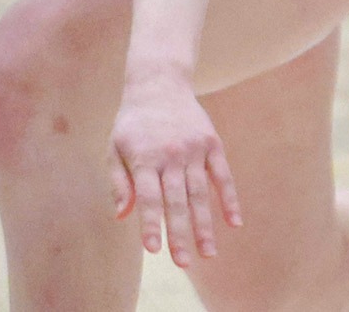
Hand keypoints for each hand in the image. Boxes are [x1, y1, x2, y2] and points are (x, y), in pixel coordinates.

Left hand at [110, 74, 242, 266]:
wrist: (158, 83)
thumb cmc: (133, 124)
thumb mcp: (115, 147)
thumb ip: (119, 182)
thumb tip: (121, 216)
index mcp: (143, 157)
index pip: (148, 197)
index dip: (150, 224)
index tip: (153, 250)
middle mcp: (170, 154)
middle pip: (176, 200)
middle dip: (180, 233)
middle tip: (182, 263)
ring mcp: (193, 149)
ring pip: (201, 194)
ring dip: (205, 225)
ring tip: (207, 254)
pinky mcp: (212, 144)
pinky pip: (223, 176)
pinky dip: (229, 200)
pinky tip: (234, 223)